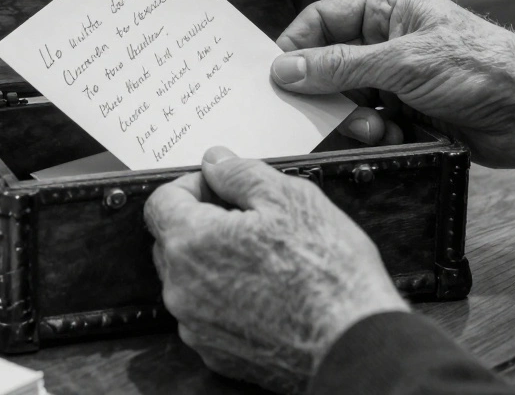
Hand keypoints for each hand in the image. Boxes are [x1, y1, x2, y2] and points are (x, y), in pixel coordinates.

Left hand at [145, 147, 405, 394]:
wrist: (353, 345)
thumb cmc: (328, 276)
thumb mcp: (290, 198)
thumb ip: (240, 173)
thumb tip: (215, 162)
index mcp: (191, 243)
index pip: (161, 201)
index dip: (192, 186)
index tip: (221, 188)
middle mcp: (182, 288)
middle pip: (173, 241)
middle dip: (203, 224)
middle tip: (251, 222)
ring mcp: (195, 325)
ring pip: (191, 280)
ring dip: (215, 263)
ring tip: (266, 261)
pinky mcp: (214, 353)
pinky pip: (207, 314)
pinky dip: (227, 300)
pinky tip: (266, 293)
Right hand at [271, 0, 514, 199]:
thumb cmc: (481, 70)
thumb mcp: (401, 63)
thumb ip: (338, 66)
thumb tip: (286, 69)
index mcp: (388, 7)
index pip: (322, 19)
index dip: (295, 47)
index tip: (276, 77)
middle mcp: (389, 38)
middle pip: (329, 64)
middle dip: (329, 92)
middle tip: (322, 113)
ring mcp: (398, 75)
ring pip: (347, 98)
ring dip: (355, 118)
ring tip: (378, 127)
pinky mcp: (408, 108)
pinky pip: (369, 122)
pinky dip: (377, 133)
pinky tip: (399, 135)